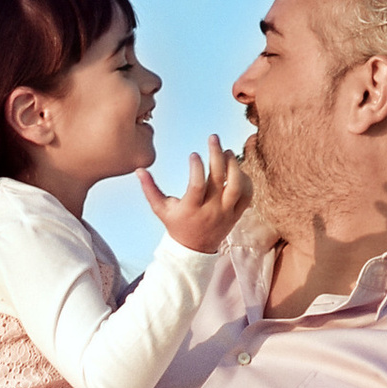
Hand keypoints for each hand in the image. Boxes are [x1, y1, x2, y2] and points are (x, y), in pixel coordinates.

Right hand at [139, 136, 251, 253]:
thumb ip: (150, 188)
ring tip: (227, 151)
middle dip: (217, 155)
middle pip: (219, 180)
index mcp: (191, 209)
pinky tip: (236, 169)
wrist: (194, 249)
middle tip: (213, 138)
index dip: (196, 167)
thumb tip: (139, 169)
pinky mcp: (237, 214)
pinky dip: (245, 179)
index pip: (197, 185)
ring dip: (234, 165)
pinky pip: (247, 194)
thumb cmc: (176, 224)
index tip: (194, 154)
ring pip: (237, 186)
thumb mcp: (160, 209)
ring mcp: (226, 213)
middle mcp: (211, 211)